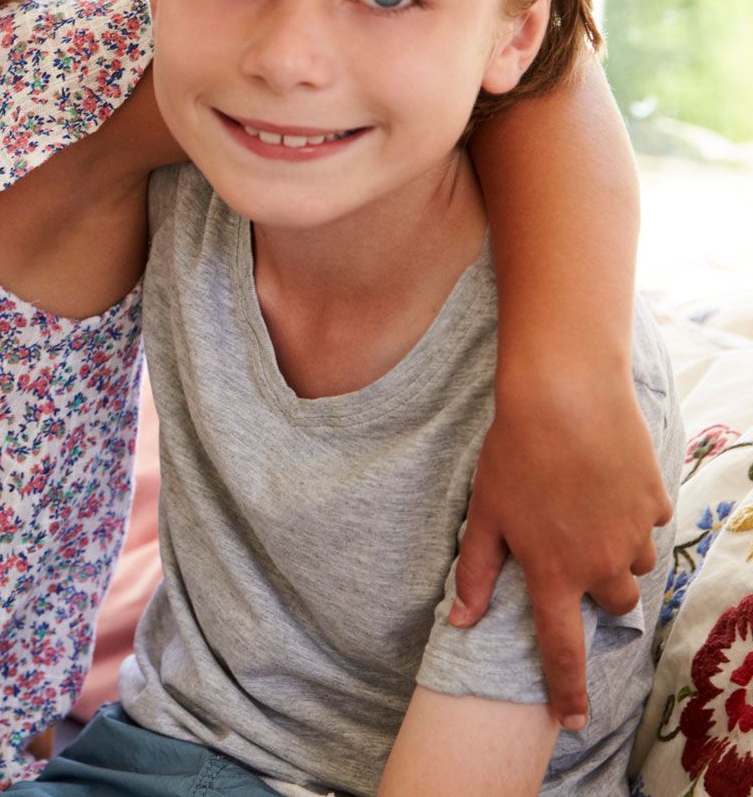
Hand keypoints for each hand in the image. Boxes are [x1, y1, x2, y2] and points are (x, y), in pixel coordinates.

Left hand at [452, 375, 668, 730]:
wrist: (563, 397)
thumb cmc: (512, 454)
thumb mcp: (483, 514)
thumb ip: (475, 572)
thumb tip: (461, 621)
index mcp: (552, 572)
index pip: (561, 648)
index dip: (566, 689)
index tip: (572, 720)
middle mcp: (600, 562)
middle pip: (614, 604)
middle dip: (599, 591)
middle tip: (575, 555)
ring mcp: (633, 533)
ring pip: (635, 563)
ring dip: (616, 550)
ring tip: (584, 507)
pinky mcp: (657, 502)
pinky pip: (649, 522)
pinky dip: (631, 513)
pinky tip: (604, 481)